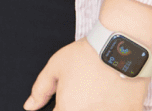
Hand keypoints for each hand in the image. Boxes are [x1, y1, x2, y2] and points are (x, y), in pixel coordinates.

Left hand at [25, 39, 147, 110]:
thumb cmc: (87, 55)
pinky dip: (113, 105)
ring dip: (96, 105)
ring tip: (99, 90)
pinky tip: (113, 93)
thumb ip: (40, 90)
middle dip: (77, 105)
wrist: (121, 48)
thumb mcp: (55, 67)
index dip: (61, 106)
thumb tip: (30, 106)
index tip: (68, 97)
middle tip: (84, 89)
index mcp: (68, 109)